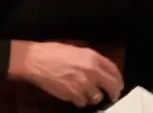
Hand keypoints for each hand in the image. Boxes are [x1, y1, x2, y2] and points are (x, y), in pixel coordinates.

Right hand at [8, 41, 122, 107]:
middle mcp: (91, 71)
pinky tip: (72, 93)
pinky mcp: (73, 95)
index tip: (117, 84)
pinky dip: (79, 100)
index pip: (114, 70)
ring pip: (97, 97)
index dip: (118, 79)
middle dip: (114, 92)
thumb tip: (100, 69)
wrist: (35, 60)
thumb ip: (89, 59)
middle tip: (111, 95)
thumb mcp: (74, 49)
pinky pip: (82, 102)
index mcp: (92, 57)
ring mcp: (83, 85)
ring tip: (84, 92)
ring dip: (93, 96)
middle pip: (112, 86)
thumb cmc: (52, 51)